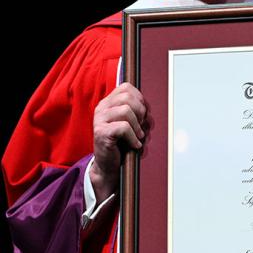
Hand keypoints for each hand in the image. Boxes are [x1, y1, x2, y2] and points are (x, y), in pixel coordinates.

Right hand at [90, 82, 148, 202]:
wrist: (109, 164)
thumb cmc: (123, 143)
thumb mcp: (131, 123)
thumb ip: (137, 111)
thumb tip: (153, 103)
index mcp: (108, 102)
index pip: (126, 87)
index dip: (139, 98)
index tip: (143, 114)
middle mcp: (102, 108)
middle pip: (127, 97)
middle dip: (140, 112)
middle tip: (141, 126)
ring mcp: (99, 120)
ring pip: (126, 110)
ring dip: (137, 125)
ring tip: (138, 136)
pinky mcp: (100, 132)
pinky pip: (123, 127)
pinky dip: (133, 137)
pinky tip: (134, 145)